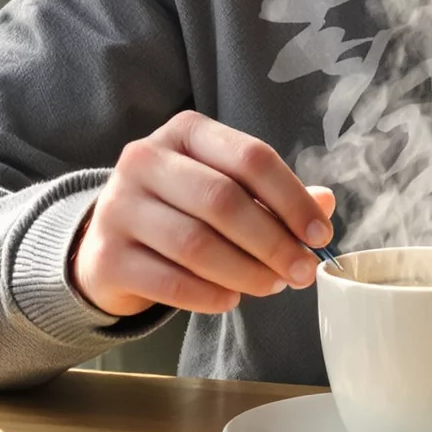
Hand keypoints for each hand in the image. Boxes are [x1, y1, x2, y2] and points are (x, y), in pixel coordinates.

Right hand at [71, 111, 334, 318]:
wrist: (108, 243)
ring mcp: (119, 207)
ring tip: (271, 285)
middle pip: (223, 200)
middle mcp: (145, 159)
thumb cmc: (180, 209)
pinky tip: (231, 298)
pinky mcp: (107, 256)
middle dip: (272, 241)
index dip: (292, 198)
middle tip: (302, 271)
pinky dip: (210, 295)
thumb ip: (272, 194)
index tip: (319, 234)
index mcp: (185, 132)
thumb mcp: (224, 187)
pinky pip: (170, 282)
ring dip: (246, 271)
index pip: (250, 157)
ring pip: (196, 244)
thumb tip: (325, 203)